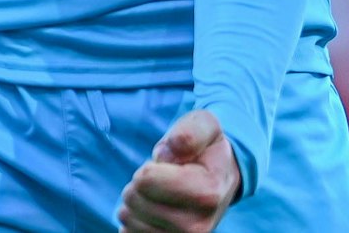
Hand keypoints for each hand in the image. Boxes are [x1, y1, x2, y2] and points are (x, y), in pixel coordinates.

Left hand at [118, 110, 240, 232]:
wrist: (220, 181)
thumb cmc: (207, 150)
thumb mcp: (205, 125)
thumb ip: (191, 131)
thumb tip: (174, 146)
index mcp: (208, 192)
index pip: (145, 180)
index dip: (149, 166)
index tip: (167, 165)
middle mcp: (198, 225)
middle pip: (134, 199)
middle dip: (139, 183)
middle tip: (161, 178)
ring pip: (128, 219)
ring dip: (136, 201)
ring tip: (158, 194)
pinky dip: (134, 220)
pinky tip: (152, 211)